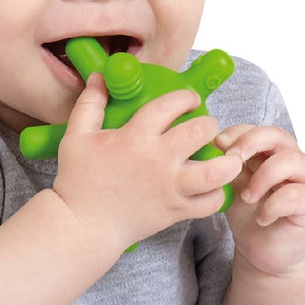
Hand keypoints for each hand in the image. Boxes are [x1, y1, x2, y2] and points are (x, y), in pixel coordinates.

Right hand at [52, 75, 243, 252]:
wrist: (84, 226)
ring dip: (227, 161)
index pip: (170, 105)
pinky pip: (211, 203)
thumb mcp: (77, 137)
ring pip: (216, 171)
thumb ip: (90, 104)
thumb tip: (99, 78)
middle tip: (206, 127)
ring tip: (227, 156)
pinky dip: (218, 194)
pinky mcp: (176, 211)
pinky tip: (214, 186)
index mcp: (135, 137)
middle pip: (201, 131)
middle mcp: (158, 160)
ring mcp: (170, 187)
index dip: (185, 97)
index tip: (190, 100)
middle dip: (209, 124)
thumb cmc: (78, 181)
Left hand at [215, 123, 304, 276]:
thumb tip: (211, 147)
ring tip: (247, 198)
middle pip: (278, 135)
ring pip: (291, 160)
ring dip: (263, 177)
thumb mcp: (232, 188)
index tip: (217, 145)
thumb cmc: (251, 217)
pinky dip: (273, 205)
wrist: (266, 254)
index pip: (258, 130)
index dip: (238, 133)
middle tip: (231, 160)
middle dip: (251, 142)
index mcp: (271, 154)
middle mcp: (292, 162)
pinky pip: (296, 195)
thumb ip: (227, 167)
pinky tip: (262, 218)